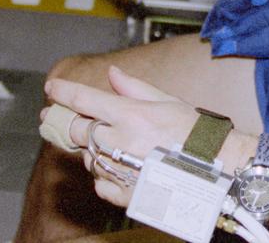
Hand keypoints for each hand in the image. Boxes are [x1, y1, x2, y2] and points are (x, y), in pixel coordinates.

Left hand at [43, 65, 199, 207]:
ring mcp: (121, 170)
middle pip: (77, 130)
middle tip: (56, 117)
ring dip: (91, 149)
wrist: (216, 169)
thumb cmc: (194, 132)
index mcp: (131, 115)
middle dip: (65, 122)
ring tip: (111, 144)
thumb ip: (134, 88)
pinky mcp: (124, 194)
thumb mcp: (167, 101)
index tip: (51, 87)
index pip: (85, 100)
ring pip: (88, 157)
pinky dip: (103, 174)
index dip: (64, 92)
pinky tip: (118, 167)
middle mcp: (122, 142)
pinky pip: (99, 182)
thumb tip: (112, 73)